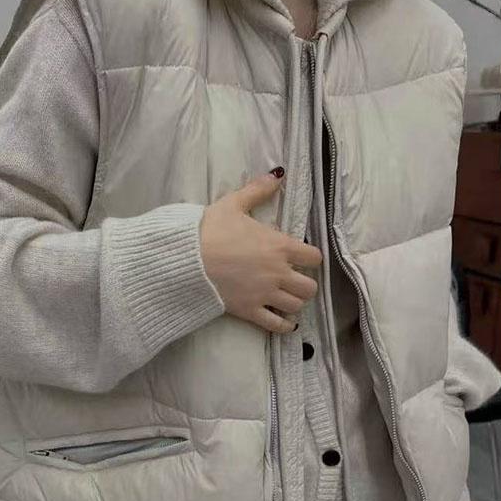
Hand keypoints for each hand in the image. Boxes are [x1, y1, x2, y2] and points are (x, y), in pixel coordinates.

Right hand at [200, 167, 322, 333]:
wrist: (186, 258)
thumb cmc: (210, 229)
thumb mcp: (234, 204)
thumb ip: (258, 190)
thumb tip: (278, 175)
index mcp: (279, 246)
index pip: (314, 257)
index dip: (310, 257)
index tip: (302, 257)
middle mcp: (278, 272)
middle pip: (310, 286)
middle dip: (305, 283)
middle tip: (294, 280)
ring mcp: (265, 294)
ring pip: (297, 305)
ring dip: (295, 302)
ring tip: (286, 298)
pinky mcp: (250, 311)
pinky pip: (277, 325)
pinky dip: (284, 325)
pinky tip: (284, 321)